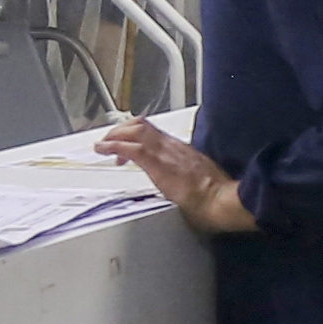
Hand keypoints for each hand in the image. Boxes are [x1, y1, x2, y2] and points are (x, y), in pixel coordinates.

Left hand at [96, 117, 255, 237]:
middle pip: (141, 125)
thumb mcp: (202, 179)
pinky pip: (128, 147)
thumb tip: (186, 187)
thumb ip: (190, 177)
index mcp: (183, 150)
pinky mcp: (155, 162)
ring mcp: (164, 151)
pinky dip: (111, 145)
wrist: (219, 198)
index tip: (128, 145)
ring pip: (133, 131)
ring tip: (103, 145)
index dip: (138, 134)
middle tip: (110, 141)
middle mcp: (172, 146)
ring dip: (114, 135)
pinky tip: (102, 149)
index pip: (155, 132)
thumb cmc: (215, 195)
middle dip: (122, 130)